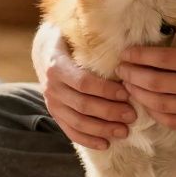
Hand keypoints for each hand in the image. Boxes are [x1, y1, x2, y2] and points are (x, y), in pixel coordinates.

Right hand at [40, 35, 134, 149]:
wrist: (43, 52)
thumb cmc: (67, 40)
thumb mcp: (72, 32)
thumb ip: (91, 36)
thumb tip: (118, 36)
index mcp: (57, 66)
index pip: (83, 82)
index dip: (105, 90)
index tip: (126, 93)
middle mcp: (51, 87)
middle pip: (83, 105)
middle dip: (110, 112)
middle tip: (132, 115)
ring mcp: (52, 103)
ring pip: (78, 122)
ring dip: (102, 129)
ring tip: (124, 131)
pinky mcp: (55, 115)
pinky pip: (70, 131)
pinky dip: (88, 140)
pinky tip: (106, 144)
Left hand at [117, 12, 175, 134]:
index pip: (164, 60)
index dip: (140, 56)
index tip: (127, 53)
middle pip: (155, 82)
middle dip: (132, 75)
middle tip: (120, 69)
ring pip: (159, 104)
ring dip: (139, 94)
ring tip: (128, 86)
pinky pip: (172, 121)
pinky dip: (155, 113)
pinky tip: (147, 104)